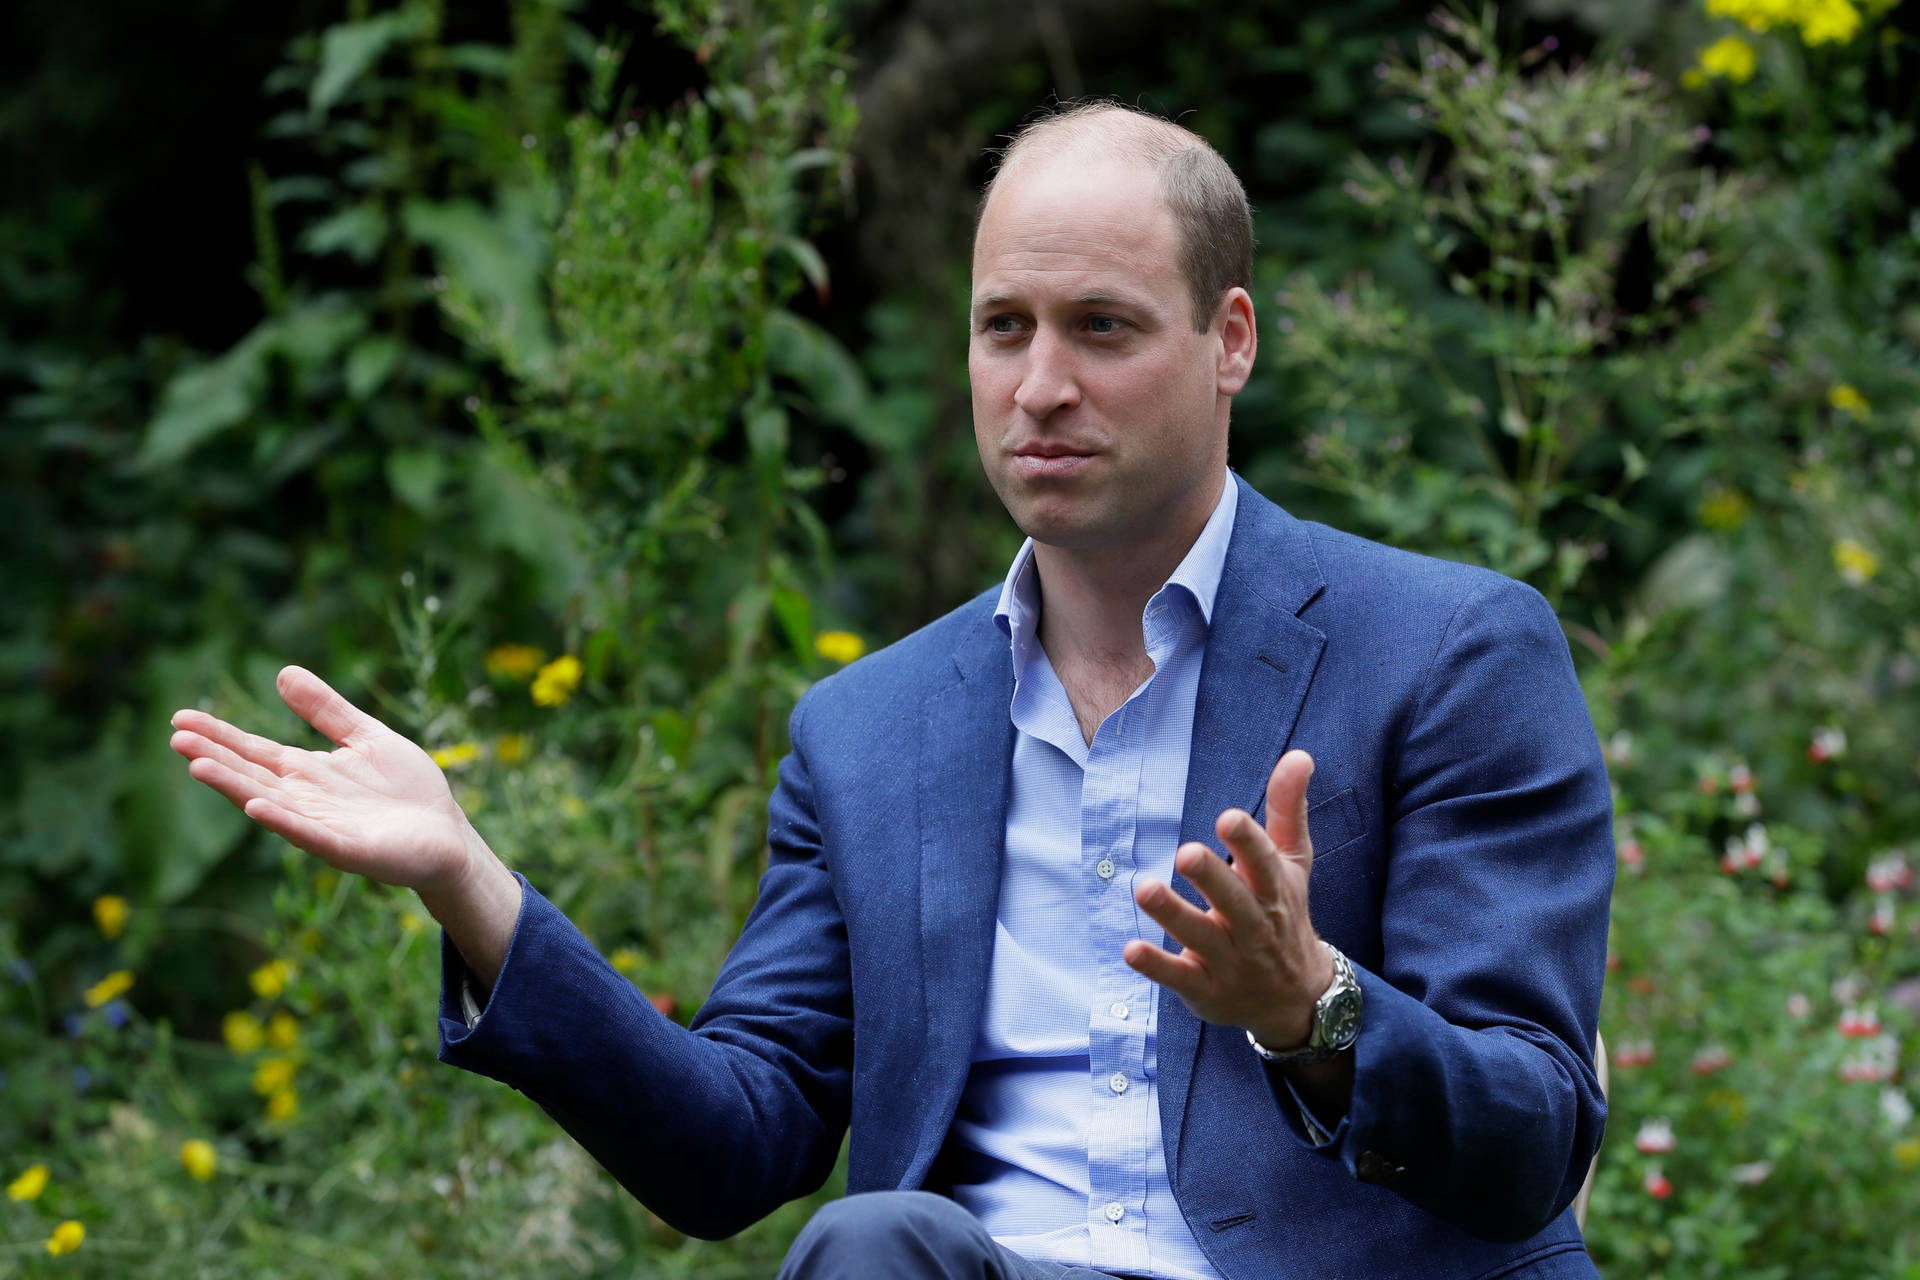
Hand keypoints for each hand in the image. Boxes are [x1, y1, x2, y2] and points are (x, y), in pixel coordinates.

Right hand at [170, 665, 483, 896]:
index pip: (254, 750)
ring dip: (235, 787)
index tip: (180, 718)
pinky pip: (311, 835)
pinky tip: (256, 807)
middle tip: (175, 738)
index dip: (219, 735)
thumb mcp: (366, 736)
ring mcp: (325, 826)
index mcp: (308, 772)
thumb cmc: (407, 788)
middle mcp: (307, 799)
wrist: (448, 833)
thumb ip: (327, 710)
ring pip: (271, 804)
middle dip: (215, 758)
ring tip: (198, 767)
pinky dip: (284, 821)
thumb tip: (283, 671)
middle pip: (252, 775)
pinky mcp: (350, 849)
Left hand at [1123, 749, 1331, 1050]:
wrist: (1294, 999)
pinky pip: (1178, 976)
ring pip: (1200, 936)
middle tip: (1186, 852)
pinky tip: (1130, 949)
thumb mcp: (1292, 863)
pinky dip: (1156, 965)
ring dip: (1173, 914)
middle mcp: (1253, 926)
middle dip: (1212, 878)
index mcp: (1274, 892)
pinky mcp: (1203, 988)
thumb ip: (1288, 809)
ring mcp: (1228, 960)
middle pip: (1234, 901)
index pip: (1265, 865)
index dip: (1249, 842)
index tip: (1228, 818)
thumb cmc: (1284, 914)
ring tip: (1144, 888)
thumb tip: (1299, 754)